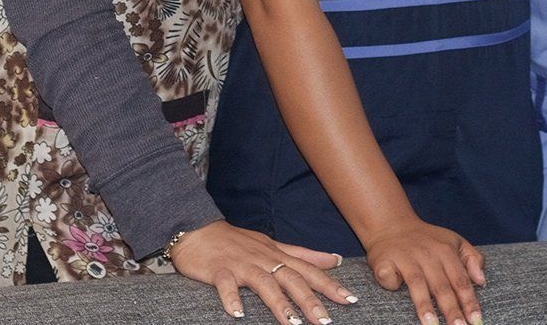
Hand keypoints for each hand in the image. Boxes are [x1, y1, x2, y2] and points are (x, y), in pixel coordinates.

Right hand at [169, 220, 355, 324]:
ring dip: (278, 303)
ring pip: (264, 283)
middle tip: (325, 322)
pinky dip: (232, 299)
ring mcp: (241, 264)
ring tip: (293, 323)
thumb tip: (334, 259)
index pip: (308, 270)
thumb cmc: (237, 241)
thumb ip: (303, 254)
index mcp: (277, 255)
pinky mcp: (218, 270)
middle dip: (309, 300)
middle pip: (290, 279)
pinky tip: (237, 314)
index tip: (350, 300)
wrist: (196, 230)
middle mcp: (263, 259)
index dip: (329, 285)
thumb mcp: (273, 245)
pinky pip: (225, 285)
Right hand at [361, 219, 485, 324]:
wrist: (391, 224)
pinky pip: (390, 277)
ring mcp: (405, 257)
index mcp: (446, 251)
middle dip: (451, 309)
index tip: (476, 320)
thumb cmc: (427, 240)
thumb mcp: (454, 241)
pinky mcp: (384, 260)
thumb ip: (472, 259)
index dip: (469, 301)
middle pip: (441, 286)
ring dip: (425, 305)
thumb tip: (481, 281)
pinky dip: (392, 284)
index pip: (461, 280)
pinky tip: (395, 292)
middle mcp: (426, 254)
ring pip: (417, 283)